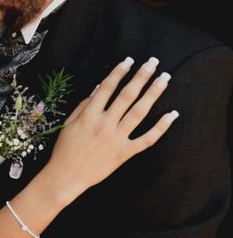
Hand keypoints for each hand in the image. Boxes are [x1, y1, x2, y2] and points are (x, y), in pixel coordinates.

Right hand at [42, 57, 177, 203]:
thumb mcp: (69, 123)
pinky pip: (147, 139)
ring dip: (153, 94)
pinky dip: (161, 127)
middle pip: (127, 95)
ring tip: (164, 79)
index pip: (107, 88)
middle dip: (141, 76)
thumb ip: (84, 104)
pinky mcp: (124, 154)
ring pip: (139, 112)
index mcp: (89, 115)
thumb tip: (101, 87)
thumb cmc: (64, 149)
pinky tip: (172, 114)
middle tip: (153, 62)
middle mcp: (104, 125)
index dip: (119, 72)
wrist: (66, 176)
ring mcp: (116, 139)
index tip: (129, 61)